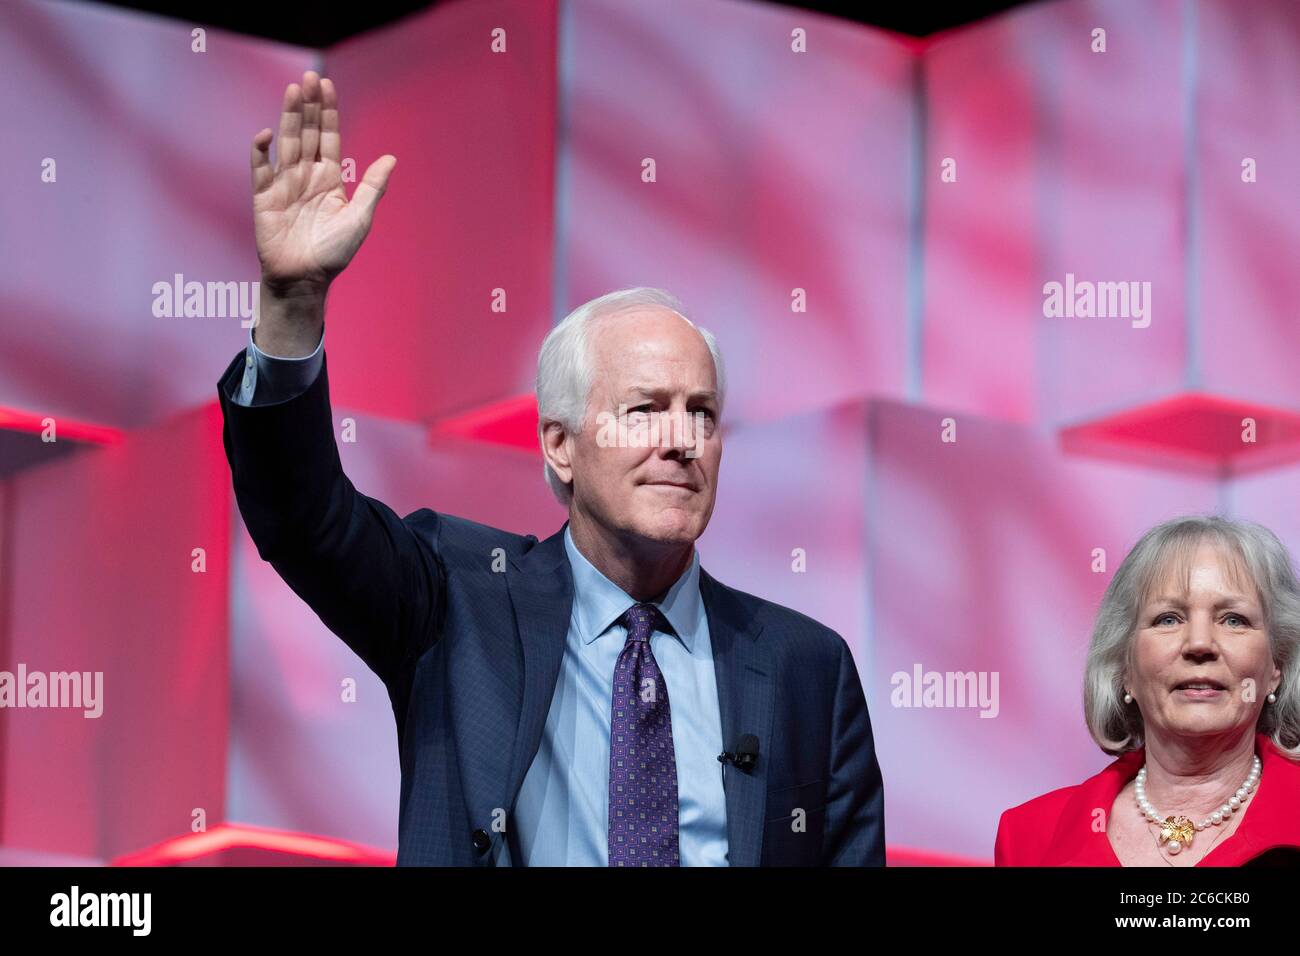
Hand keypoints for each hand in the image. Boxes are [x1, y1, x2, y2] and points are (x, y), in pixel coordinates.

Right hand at [250, 70, 395, 293]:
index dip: (328, 111)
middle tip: (308, 78)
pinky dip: (261, 153)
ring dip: (289, 117)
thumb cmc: (334, 252)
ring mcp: (284, 183)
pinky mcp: (264, 197)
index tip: (326, 85)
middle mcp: (306, 175)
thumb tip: (391, 158)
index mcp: (330, 178)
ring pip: (287, 143)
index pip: (329, 137)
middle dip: (308, 106)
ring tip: (292, 91)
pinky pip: (260, 170)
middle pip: (308, 132)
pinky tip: (265, 134)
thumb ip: (373, 187)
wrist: (306, 278)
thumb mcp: (360, 218)